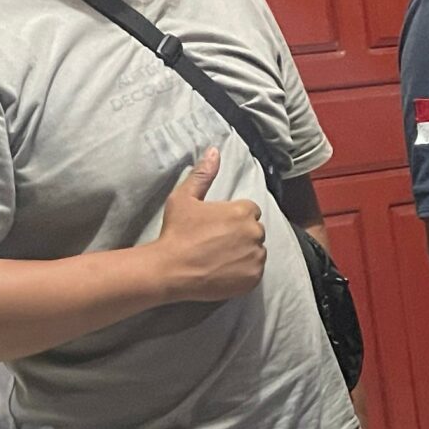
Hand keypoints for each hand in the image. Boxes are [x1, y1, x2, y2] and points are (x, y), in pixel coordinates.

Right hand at [153, 147, 266, 301]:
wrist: (171, 269)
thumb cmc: (176, 232)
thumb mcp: (184, 197)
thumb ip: (203, 174)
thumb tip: (214, 150)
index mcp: (243, 211)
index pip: (250, 211)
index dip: (233, 218)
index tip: (217, 227)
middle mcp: (255, 232)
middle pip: (255, 231)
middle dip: (241, 235)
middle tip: (216, 243)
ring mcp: (256, 257)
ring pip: (256, 251)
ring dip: (244, 253)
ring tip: (219, 258)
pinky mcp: (254, 278)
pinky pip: (255, 272)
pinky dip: (244, 272)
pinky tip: (224, 271)